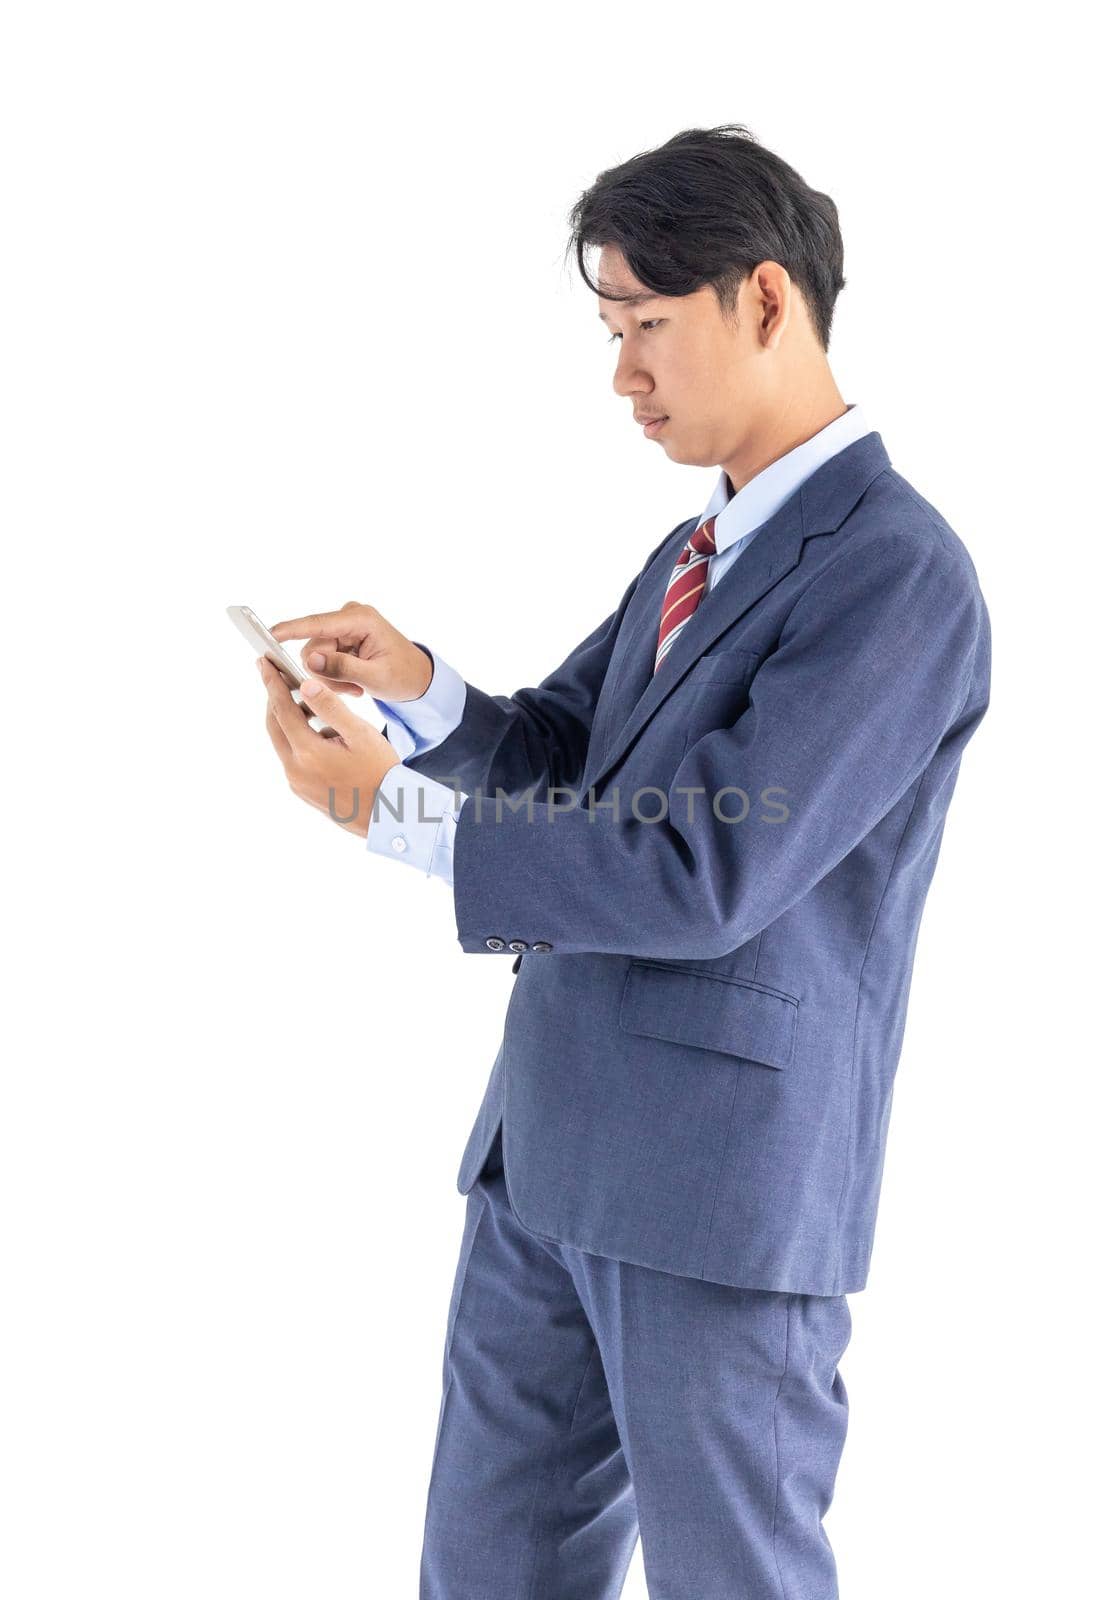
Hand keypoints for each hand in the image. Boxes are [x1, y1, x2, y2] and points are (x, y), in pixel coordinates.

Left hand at [258, 656, 400, 836]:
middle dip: (276, 699)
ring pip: (284, 742)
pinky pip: (294, 758)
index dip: (272, 683)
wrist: (387, 815)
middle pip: (275, 725)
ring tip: (315, 708)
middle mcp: (295, 769)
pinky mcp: (303, 791)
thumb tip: (305, 685)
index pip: (281, 709)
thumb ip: (330, 707)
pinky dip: (300, 740)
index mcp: (307, 752)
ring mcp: (297, 783)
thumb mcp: (359, 733)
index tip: (263, 663)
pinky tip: (323, 736)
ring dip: (292, 721)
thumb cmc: (380, 772)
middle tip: (280, 677)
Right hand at [269, 601, 433, 701]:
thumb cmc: (403, 675)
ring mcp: (343, 626)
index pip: (318, 624)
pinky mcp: (340, 637)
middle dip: (327, 673)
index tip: (269, 634)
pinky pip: (323, 659)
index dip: (291, 629)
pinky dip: (335, 676)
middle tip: (352, 690)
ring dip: (332, 678)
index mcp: (361, 619)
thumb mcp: (375, 677)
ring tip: (356, 687)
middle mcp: (349, 616)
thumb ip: (343, 668)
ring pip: (315, 657)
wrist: (417, 677)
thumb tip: (311, 660)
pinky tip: (354, 682)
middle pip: (314, 647)